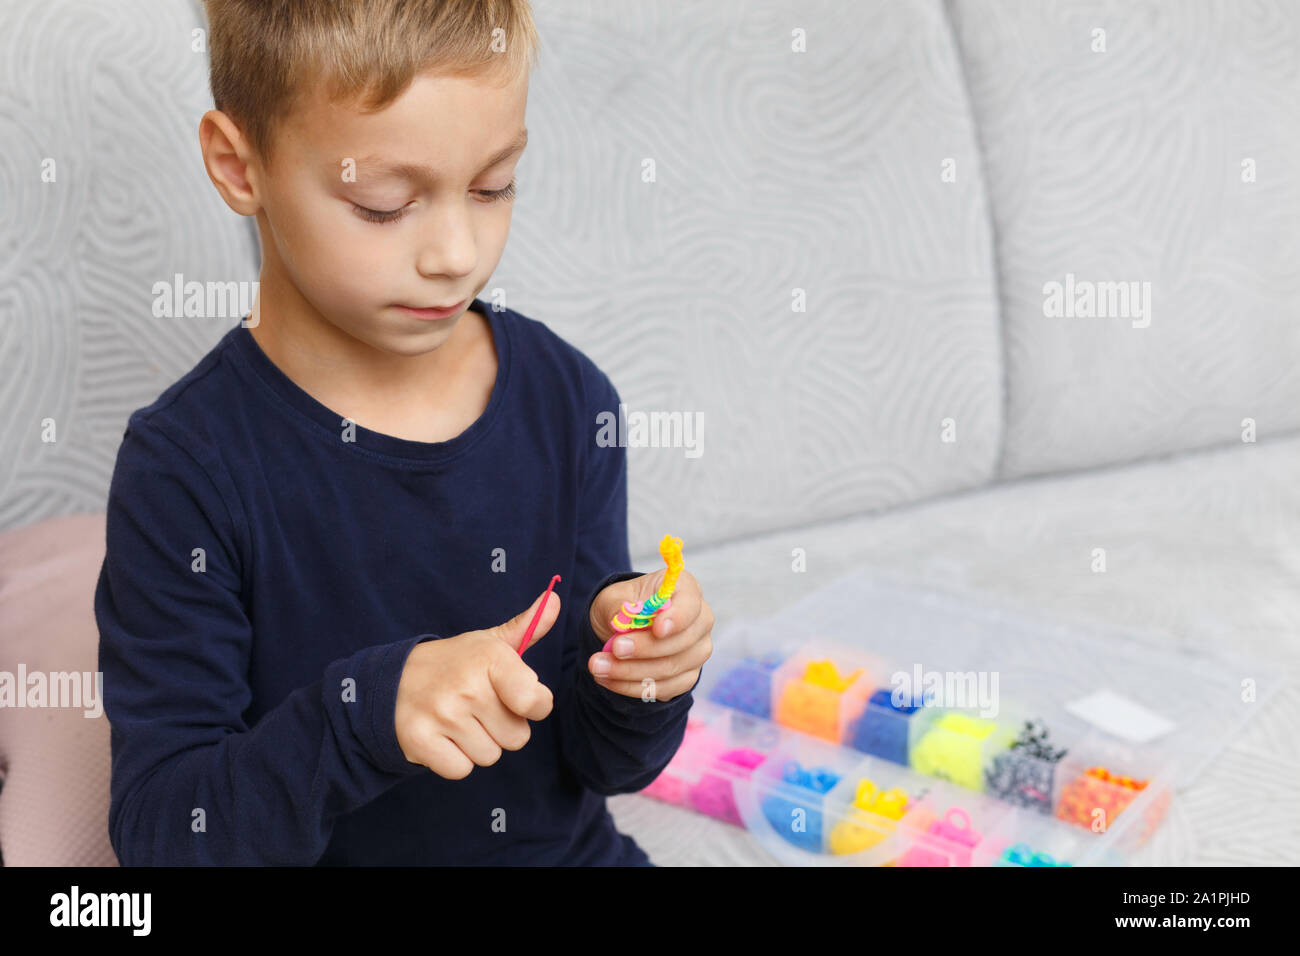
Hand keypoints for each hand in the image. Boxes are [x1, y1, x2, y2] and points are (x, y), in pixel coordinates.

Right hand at [394, 589, 558, 779]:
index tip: (515, 696)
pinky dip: (454, 759)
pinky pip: (462, 769)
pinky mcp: (421, 741)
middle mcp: (467, 685)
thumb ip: (527, 627)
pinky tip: (443, 736)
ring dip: (478, 744)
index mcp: (490, 658)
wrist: (391, 682)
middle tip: (477, 708)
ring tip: (458, 720)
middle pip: (517, 737)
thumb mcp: (488, 643)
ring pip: (490, 756)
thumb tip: (555, 601)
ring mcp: (443, 714)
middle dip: (502, 727)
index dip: (533, 705)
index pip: (538, 703)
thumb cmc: (453, 664)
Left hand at [587, 569, 713, 701]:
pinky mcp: (688, 676)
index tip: (657, 629)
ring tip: (599, 667)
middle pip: (682, 641)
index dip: (677, 619)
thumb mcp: (614, 598)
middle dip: (644, 649)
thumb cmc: (623, 605)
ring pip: (670, 668)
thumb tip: (621, 621)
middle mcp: (700, 620)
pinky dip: (634, 687)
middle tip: (614, 649)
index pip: (690, 605)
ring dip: (631, 672)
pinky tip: (610, 679)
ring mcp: (697, 651)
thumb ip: (619, 607)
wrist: (622, 628)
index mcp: (686, 589)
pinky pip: (665, 688)